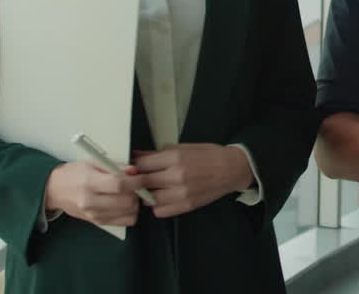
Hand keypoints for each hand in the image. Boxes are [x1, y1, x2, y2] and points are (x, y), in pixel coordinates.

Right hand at [44, 160, 144, 226]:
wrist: (56, 190)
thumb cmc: (76, 173)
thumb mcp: (94, 163)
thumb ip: (116, 166)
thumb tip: (134, 171)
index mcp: (89, 183)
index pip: (119, 185)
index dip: (136, 182)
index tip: (143, 177)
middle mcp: (90, 201)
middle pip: (126, 202)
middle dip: (137, 193)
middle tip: (136, 186)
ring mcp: (94, 214)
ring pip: (128, 214)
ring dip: (135, 203)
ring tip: (129, 194)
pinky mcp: (97, 222)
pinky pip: (124, 222)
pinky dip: (130, 213)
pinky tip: (124, 204)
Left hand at [133, 143, 255, 217]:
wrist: (231, 169)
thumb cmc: (208, 155)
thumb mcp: (183, 147)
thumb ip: (159, 154)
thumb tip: (137, 156)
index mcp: (175, 158)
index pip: (141, 165)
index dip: (131, 166)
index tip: (127, 167)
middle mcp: (176, 176)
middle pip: (141, 183)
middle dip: (132, 182)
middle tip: (129, 181)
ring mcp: (181, 193)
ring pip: (148, 199)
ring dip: (145, 195)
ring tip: (149, 188)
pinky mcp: (186, 206)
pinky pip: (160, 211)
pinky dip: (157, 205)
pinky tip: (161, 197)